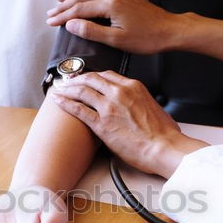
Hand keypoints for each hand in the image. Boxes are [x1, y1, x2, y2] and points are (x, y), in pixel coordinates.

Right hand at [46, 0, 193, 53]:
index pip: (78, 9)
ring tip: (60, 0)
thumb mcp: (116, 40)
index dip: (62, 16)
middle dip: (63, 5)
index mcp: (110, 4)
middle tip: (50, 13)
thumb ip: (92, 31)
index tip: (50, 22)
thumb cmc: (146, 38)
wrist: (169, 30)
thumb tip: (71, 25)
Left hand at [50, 71, 208, 177]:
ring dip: (67, 88)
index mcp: (133, 87)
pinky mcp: (101, 124)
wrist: (164, 147)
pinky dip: (65, 102)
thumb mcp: (154, 107)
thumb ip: (141, 102)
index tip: (87, 79)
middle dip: (76, 79)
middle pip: (91, 78)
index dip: (93, 76)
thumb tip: (138, 106)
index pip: (107, 75)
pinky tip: (58, 101)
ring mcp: (108, 107)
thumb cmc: (163, 133)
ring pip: (81, 90)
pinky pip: (78, 109)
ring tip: (59, 89)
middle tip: (67, 81)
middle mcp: (119, 92)